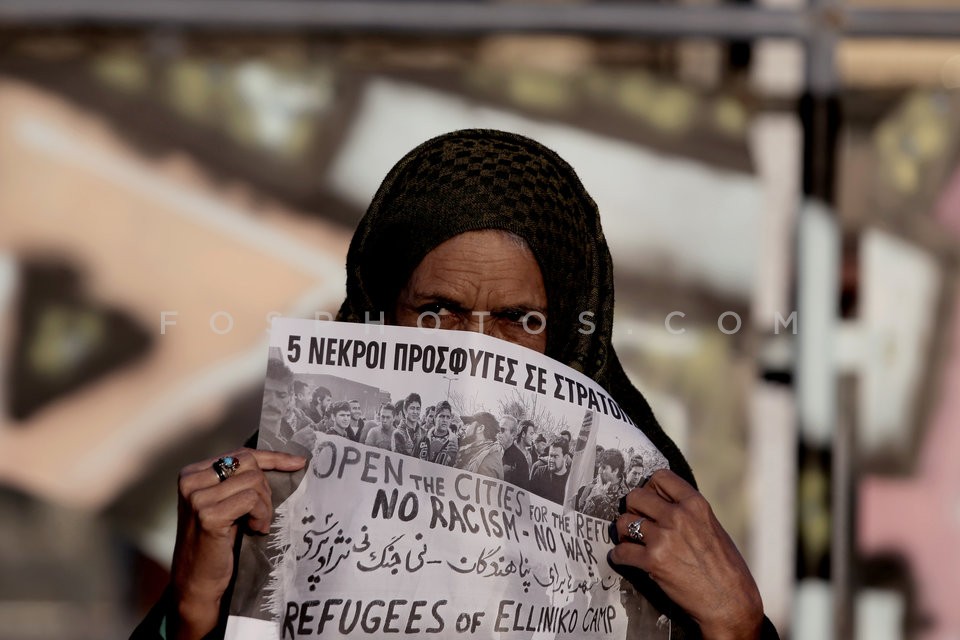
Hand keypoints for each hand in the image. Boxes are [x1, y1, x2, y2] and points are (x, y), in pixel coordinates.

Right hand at [170, 448, 305, 639]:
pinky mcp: (208, 515)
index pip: (241, 454)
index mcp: (193, 473)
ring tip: (256, 524)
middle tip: (261, 514)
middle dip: (265, 488)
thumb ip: (240, 481)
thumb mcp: (225, 503)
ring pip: (253, 482)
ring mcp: (197, 498)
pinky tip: (254, 529)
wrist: (196, 581)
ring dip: (264, 506)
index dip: (272, 457)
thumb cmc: (215, 543)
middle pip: (249, 464)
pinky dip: (261, 514)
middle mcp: (190, 481)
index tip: (297, 462)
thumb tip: (287, 460)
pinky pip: (251, 500)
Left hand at [610, 470, 763, 639]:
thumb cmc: (726, 568)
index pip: (661, 477)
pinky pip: (621, 552)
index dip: (650, 487)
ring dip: (624, 533)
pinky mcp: (653, 561)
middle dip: (633, 509)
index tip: (649, 499)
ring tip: (631, 541)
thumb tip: (663, 505)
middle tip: (637, 521)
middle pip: (636, 496)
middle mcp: (679, 516)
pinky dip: (619, 556)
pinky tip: (625, 559)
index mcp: (696, 504)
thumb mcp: (712, 528)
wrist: (731, 603)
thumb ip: (688, 513)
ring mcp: (664, 537)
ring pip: (623, 522)